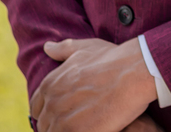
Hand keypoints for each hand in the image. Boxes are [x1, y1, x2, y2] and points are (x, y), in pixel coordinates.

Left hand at [30, 38, 157, 131]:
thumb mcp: (85, 48)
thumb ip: (63, 49)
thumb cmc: (112, 58)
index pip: (37, 108)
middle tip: (78, 122)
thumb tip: (47, 47)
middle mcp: (52, 103)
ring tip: (84, 126)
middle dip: (57, 126)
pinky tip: (92, 129)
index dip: (49, 112)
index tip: (66, 114)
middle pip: (45, 126)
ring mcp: (63, 121)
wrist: (133, 71)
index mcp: (49, 85)